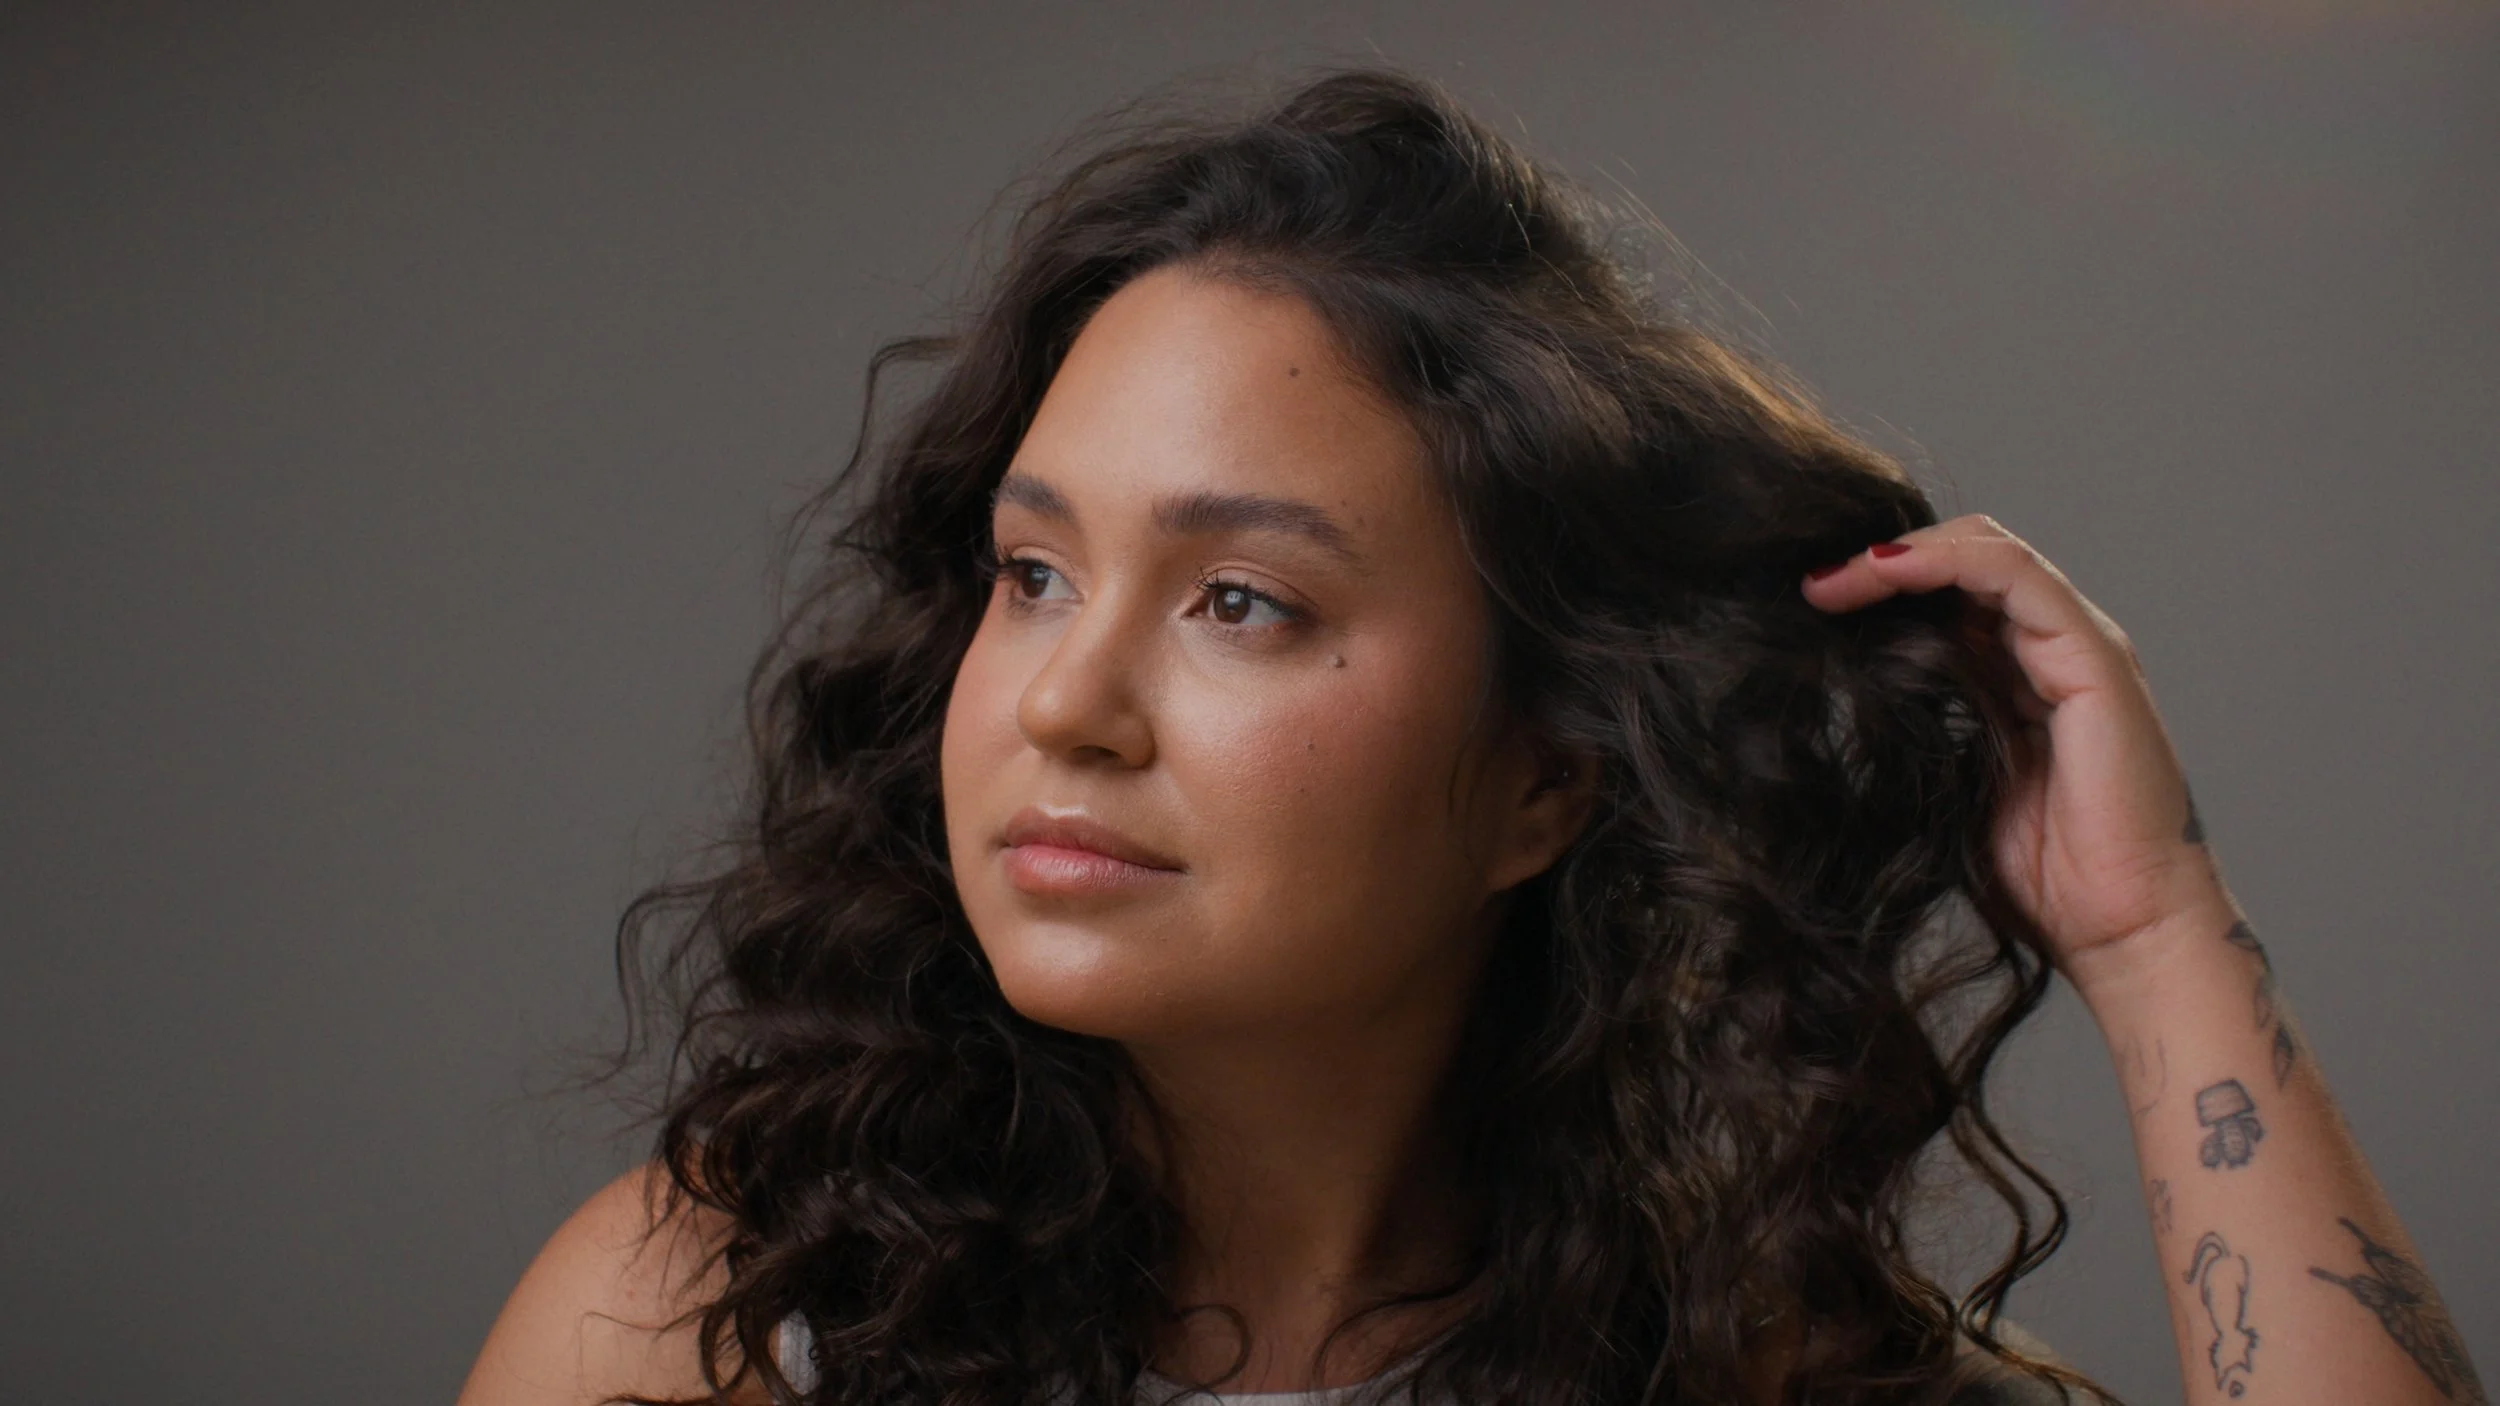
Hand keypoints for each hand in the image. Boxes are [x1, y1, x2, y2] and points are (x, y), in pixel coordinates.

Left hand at [1800, 514, 2230, 991]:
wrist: (2126, 932)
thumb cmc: (2050, 877)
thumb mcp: (1956, 783)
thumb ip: (1926, 728)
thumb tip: (1852, 696)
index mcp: (2026, 676)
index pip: (1955, 597)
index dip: (1885, 588)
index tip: (1813, 607)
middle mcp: (2058, 650)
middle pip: (1968, 563)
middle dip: (1885, 565)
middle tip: (1814, 588)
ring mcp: (2082, 648)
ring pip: (1990, 554)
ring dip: (1904, 556)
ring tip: (1835, 580)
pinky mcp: (2097, 660)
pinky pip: (2017, 578)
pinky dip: (1949, 561)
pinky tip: (1889, 571)